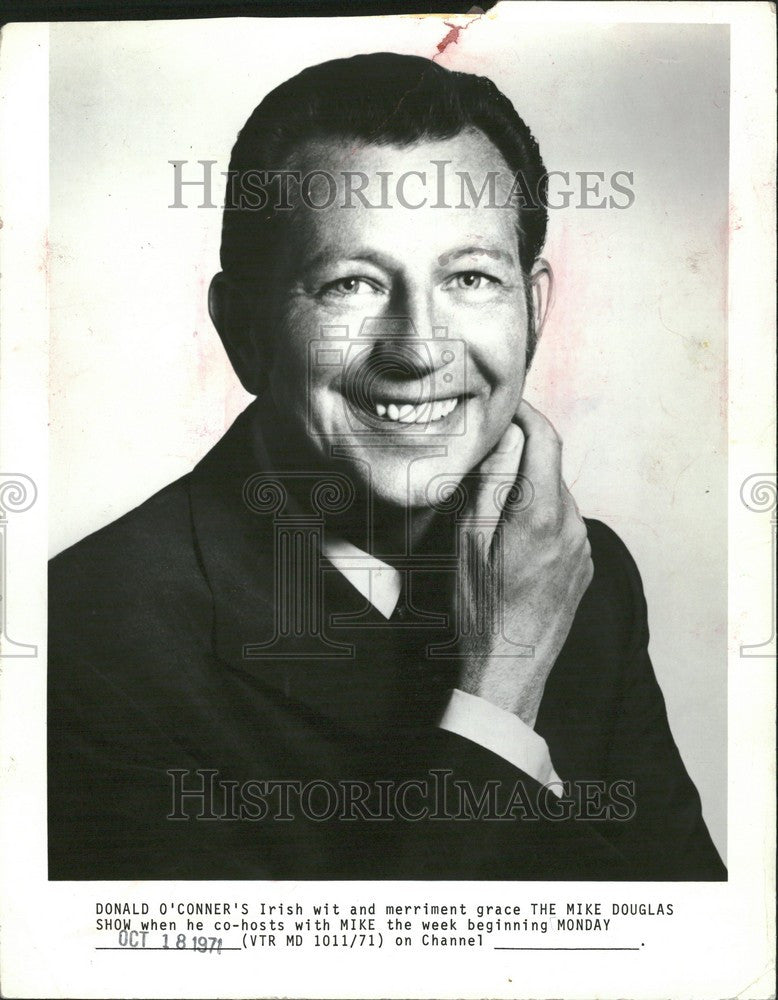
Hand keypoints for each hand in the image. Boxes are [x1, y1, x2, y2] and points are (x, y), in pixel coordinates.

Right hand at [455, 400, 592, 726]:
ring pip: (554, 496)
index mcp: (540, 514)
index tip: (504, 408)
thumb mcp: (468, 541)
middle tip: (482, 466)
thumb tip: (505, 438)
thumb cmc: (479, 609)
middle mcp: (572, 525)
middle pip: (548, 467)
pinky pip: (563, 525)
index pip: (544, 438)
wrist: (510, 669)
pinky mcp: (585, 565)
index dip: (525, 414)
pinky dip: (540, 519)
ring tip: (492, 517)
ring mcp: (583, 547)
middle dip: (519, 458)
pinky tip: (513, 545)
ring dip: (528, 492)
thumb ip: (490, 483)